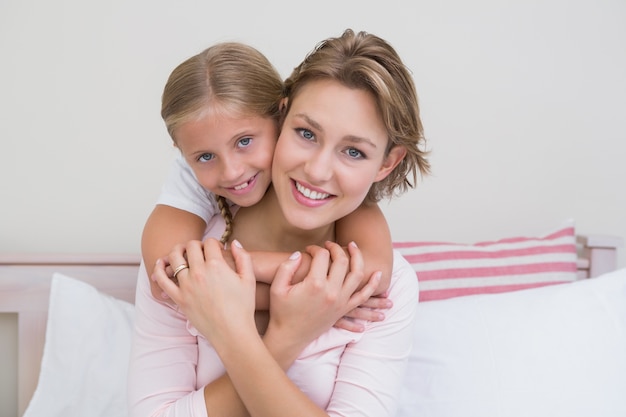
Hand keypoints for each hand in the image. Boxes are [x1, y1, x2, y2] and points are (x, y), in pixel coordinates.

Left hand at [153, 238, 257, 343]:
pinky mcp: (178, 298)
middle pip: (191, 246)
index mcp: (217, 266)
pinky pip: (162, 279)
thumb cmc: (243, 307)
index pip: (210, 242)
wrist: (232, 333)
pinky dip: (159, 269)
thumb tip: (234, 241)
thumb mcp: (249, 279)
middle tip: (200, 251)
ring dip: (177, 251)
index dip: (214, 243)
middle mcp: (199, 272)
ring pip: (174, 257)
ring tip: (182, 253)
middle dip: (196, 244)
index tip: (217, 249)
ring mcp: (186, 285)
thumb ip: (243, 256)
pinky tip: (161, 264)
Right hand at [265, 241, 380, 353]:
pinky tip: (378, 275)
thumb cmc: (281, 311)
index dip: (316, 248)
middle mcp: (331, 292)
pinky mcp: (343, 310)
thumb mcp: (278, 287)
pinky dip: (372, 286)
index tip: (309, 249)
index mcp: (314, 285)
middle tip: (330, 244)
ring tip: (355, 247)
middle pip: (342, 261)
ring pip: (357, 276)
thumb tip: (300, 253)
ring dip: (359, 259)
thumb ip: (287, 266)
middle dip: (337, 248)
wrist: (288, 336)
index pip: (322, 256)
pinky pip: (363, 297)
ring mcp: (339, 302)